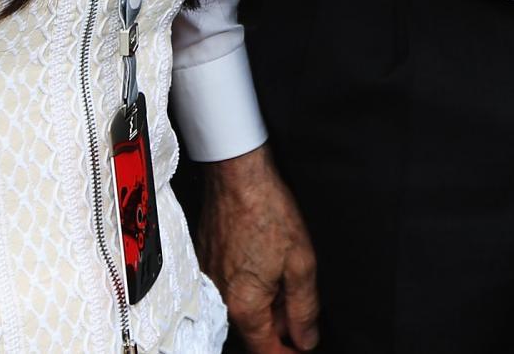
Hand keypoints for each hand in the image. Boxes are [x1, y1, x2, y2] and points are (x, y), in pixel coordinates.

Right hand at [197, 145, 319, 352]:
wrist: (238, 176)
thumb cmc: (267, 212)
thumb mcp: (301, 264)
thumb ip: (304, 308)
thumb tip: (306, 339)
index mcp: (245, 305)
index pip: (265, 350)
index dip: (288, 352)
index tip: (303, 346)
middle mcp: (221, 299)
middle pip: (254, 330)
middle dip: (280, 326)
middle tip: (301, 307)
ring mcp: (211, 281)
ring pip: (243, 309)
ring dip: (267, 305)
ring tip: (285, 277)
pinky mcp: (207, 264)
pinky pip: (231, 289)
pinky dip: (251, 287)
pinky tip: (266, 264)